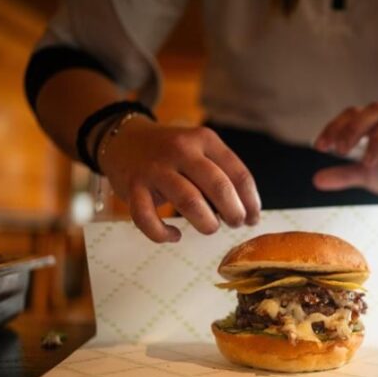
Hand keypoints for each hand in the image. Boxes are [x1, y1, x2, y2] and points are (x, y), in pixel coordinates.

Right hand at [99, 117, 260, 242]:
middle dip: (234, 212)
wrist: (124, 140)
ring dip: (206, 222)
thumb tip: (246, 213)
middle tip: (236, 224)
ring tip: (210, 228)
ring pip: (189, 201)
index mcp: (204, 140)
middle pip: (218, 186)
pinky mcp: (133, 187)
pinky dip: (162, 233)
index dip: (251, 201)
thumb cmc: (172, 155)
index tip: (253, 218)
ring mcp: (155, 168)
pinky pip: (148, 218)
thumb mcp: (199, 151)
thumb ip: (220, 175)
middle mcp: (181, 150)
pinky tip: (174, 236)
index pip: (238, 173)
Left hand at [313, 102, 377, 201]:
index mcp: (375, 126)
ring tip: (367, 162)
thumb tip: (315, 180)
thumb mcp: (366, 174)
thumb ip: (343, 175)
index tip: (319, 146)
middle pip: (377, 110)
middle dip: (356, 126)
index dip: (335, 126)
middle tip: (341, 149)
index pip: (353, 114)